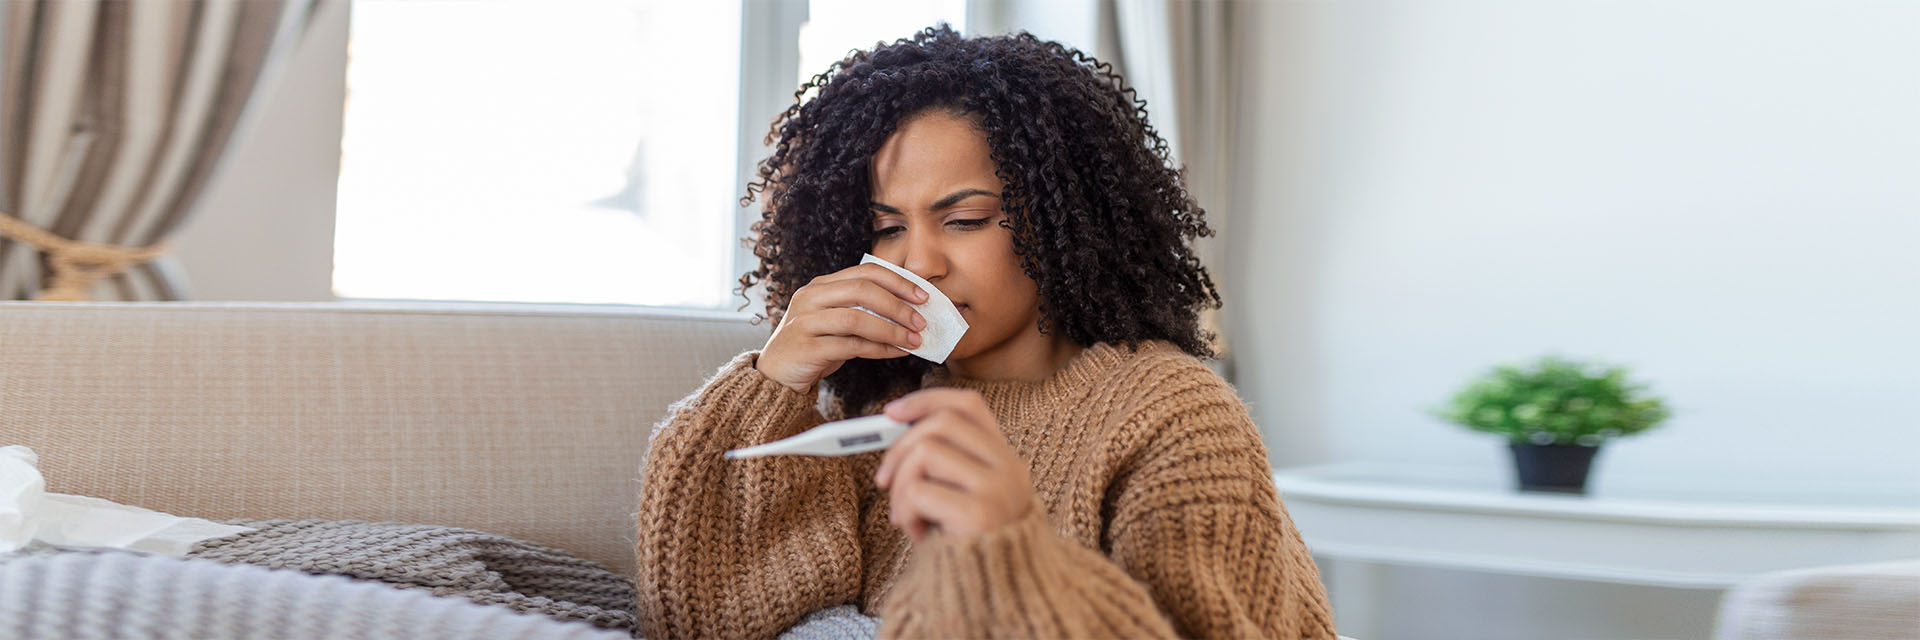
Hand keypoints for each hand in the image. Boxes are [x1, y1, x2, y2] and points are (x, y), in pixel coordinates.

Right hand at [755, 263, 929, 392]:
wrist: (775, 376)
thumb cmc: (812, 347)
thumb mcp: (835, 323)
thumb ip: (863, 313)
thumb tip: (909, 315)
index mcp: (820, 286)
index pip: (865, 272)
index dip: (898, 281)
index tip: (923, 296)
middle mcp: (810, 298)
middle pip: (861, 290)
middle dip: (898, 305)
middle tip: (921, 320)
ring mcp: (805, 322)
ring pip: (856, 318)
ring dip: (891, 329)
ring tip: (914, 340)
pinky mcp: (806, 348)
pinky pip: (850, 346)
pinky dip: (879, 348)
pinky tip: (896, 352)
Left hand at [874, 389, 1035, 541]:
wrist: (1002, 592)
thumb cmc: (969, 541)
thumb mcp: (960, 494)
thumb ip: (940, 462)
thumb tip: (892, 427)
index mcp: (1004, 458)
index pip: (970, 406)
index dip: (927, 401)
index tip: (892, 413)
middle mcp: (1008, 468)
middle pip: (942, 424)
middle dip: (899, 447)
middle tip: (884, 480)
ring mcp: (998, 489)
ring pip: (927, 452)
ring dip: (901, 485)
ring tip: (905, 515)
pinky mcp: (980, 514)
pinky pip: (921, 490)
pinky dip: (906, 510)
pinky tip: (917, 532)